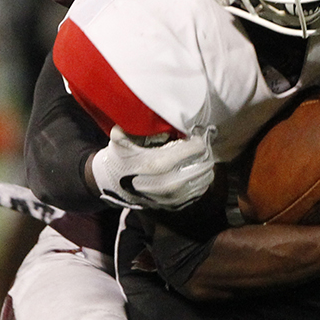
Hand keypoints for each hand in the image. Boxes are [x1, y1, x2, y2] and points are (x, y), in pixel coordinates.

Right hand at [89, 126, 217, 208]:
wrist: (113, 185)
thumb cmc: (121, 157)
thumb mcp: (123, 137)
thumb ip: (139, 125)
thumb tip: (159, 114)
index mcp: (159, 163)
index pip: (197, 148)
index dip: (197, 138)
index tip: (192, 134)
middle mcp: (169, 183)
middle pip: (205, 163)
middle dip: (204, 151)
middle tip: (197, 144)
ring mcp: (174, 197)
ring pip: (206, 178)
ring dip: (204, 165)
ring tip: (196, 156)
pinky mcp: (176, 205)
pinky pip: (200, 191)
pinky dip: (200, 179)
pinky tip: (191, 170)